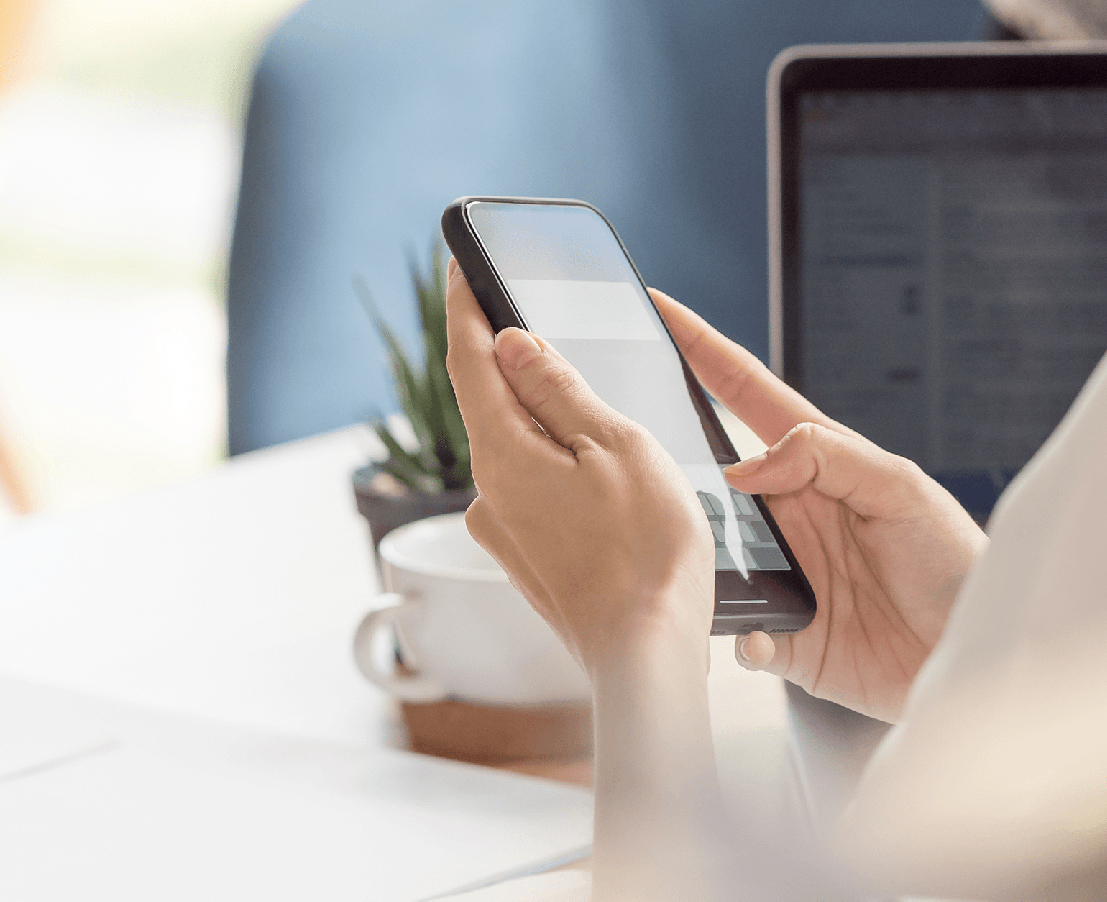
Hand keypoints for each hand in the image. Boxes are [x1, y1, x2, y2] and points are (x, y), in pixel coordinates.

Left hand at [443, 259, 713, 679]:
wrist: (647, 656)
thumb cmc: (646, 554)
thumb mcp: (615, 447)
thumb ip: (559, 390)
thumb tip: (511, 343)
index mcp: (502, 454)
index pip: (467, 360)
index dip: (463, 306)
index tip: (459, 265)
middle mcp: (488, 493)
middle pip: (489, 402)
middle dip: (509, 359)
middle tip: (527, 312)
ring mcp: (504, 530)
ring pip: (515, 449)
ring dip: (540, 416)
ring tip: (586, 398)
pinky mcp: (526, 558)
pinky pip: (531, 488)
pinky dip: (553, 462)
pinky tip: (596, 470)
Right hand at [653, 291, 986, 722]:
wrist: (977, 654)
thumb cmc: (956, 564)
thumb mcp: (901, 487)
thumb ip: (827, 457)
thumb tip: (745, 466)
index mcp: (816, 465)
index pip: (744, 394)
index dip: (702, 350)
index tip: (660, 309)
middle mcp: (788, 516)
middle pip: (707, 476)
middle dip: (664, 460)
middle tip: (628, 444)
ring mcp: (781, 574)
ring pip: (707, 554)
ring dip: (692, 555)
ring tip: (685, 553)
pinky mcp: (783, 636)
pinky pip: (736, 633)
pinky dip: (739, 634)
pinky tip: (757, 633)